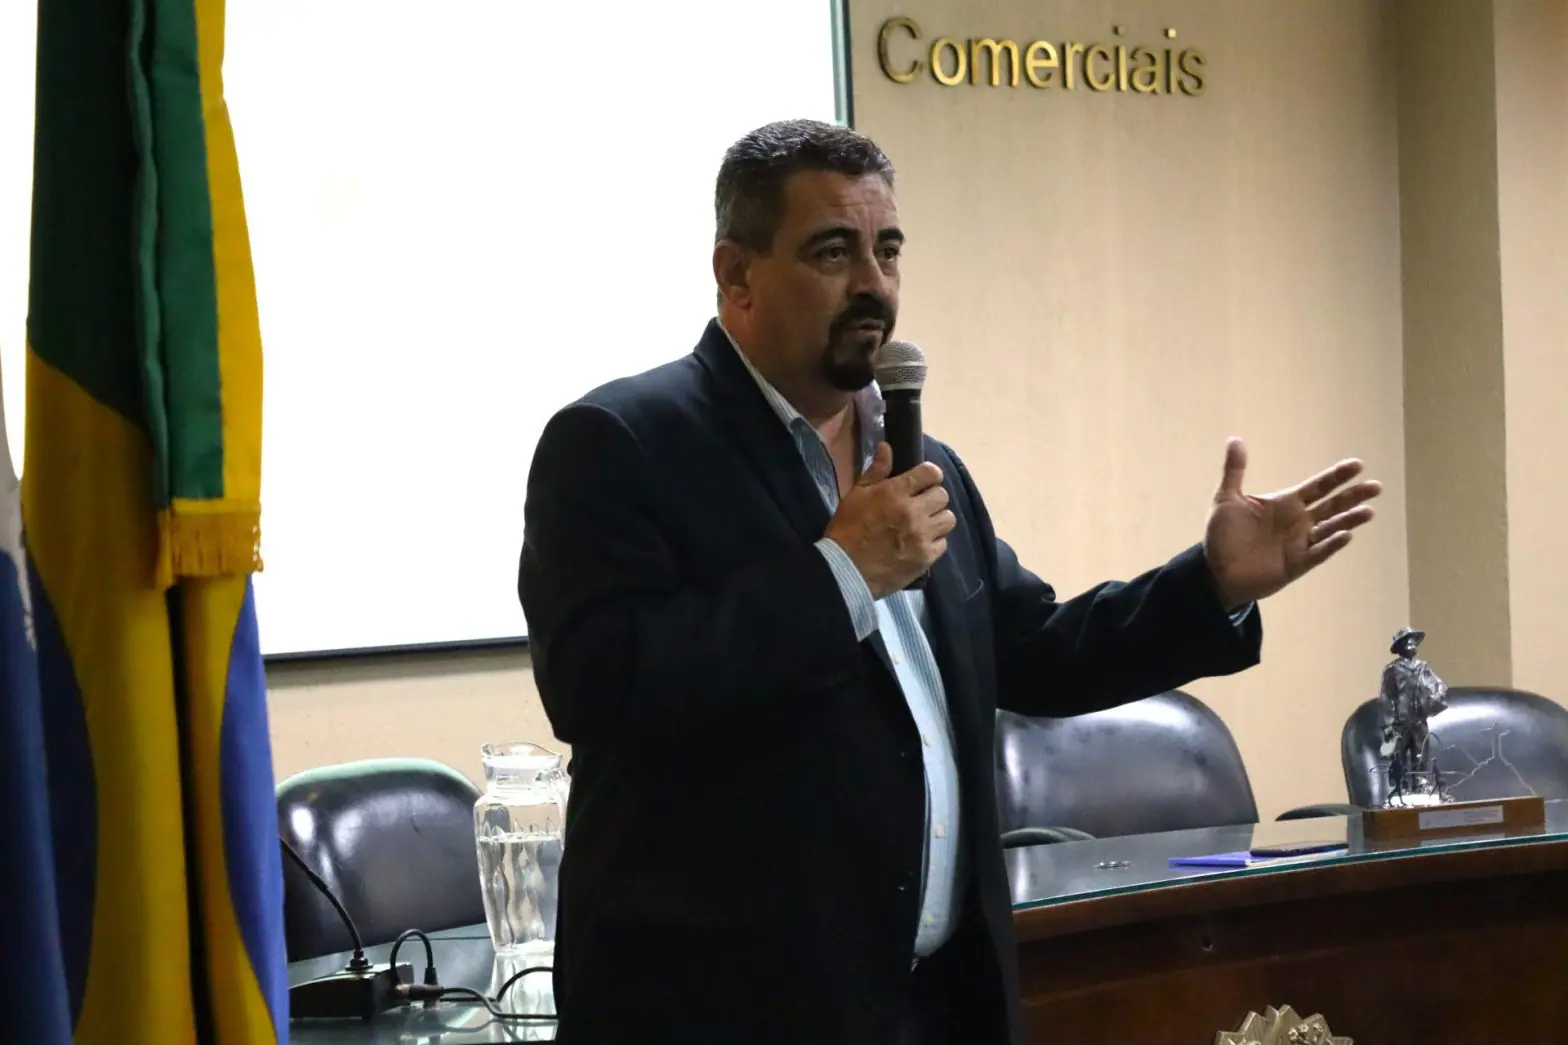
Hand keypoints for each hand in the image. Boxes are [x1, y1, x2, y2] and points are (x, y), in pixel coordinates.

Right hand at [825, 442, 954, 598]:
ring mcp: (922, 536)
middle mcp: (914, 512)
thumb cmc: (848, 529)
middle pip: (942, 495)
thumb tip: (887, 447)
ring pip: (948, 518)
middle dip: (932, 496)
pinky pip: (943, 543)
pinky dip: (934, 541)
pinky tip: (921, 542)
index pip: (930, 473)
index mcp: (895, 492)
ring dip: (937, 518)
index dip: (928, 474)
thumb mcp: (856, 495)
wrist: (846, 570)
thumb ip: (876, 470)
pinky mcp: (926, 557)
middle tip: (920, 504)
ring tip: (925, 523)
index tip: (922, 480)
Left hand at [1202, 437, 1380, 610]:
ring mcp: (1300, 543)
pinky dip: (1331, 544)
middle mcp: (1298, 521)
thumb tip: (1234, 439)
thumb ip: (1235, 471)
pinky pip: (1318, 553)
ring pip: (1331, 528)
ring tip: (1369, 511)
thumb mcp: (1226, 499)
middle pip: (1332, 506)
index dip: (1337, 476)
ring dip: (1349, 520)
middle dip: (1353, 496)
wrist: (1216, 571)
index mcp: (1286, 503)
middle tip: (1376, 486)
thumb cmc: (1224, 535)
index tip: (1358, 465)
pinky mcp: (1296, 564)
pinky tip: (1345, 535)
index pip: (1318, 486)